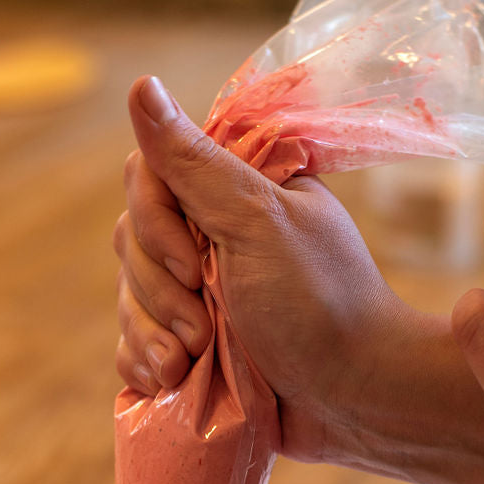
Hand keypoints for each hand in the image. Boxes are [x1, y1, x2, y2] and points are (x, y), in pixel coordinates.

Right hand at [114, 75, 408, 464]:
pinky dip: (143, 364)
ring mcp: (200, 295)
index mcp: (233, 192)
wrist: (355, 397)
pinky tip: (168, 380)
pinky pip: (133, 345)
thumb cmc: (320, 303)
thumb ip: (194, 162)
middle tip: (204, 328)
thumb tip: (140, 86)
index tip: (196, 266)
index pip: (148, 180)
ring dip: (151, 335)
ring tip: (191, 363)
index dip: (156, 226)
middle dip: (160, 292)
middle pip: (130, 241)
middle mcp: (212, 236)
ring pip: (129, 298)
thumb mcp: (258, 222)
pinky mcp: (191, 347)